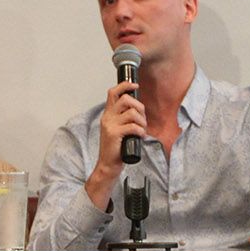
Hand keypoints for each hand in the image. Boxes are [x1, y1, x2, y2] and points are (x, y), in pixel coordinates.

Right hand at [86, 82, 143, 208]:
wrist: (108, 165)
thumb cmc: (116, 148)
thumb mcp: (118, 130)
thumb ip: (124, 119)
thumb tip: (138, 110)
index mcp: (108, 115)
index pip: (113, 93)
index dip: (124, 86)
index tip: (135, 85)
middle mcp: (107, 117)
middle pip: (125, 99)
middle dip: (139, 107)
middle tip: (142, 118)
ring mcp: (110, 125)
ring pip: (131, 113)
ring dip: (142, 121)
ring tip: (142, 129)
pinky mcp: (114, 133)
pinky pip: (133, 126)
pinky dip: (141, 131)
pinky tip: (140, 137)